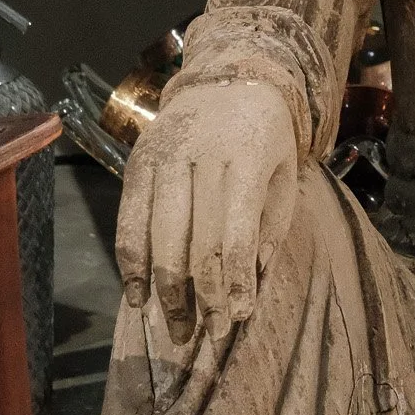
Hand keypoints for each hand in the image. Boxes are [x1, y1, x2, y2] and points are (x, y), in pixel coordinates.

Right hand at [115, 79, 297, 342]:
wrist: (229, 79)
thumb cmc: (266, 138)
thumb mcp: (285, 175)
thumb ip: (271, 228)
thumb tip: (251, 286)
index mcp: (245, 158)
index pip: (233, 234)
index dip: (232, 282)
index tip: (236, 319)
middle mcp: (199, 156)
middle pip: (193, 242)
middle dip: (199, 296)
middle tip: (203, 335)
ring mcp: (162, 157)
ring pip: (157, 237)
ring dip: (164, 290)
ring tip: (175, 326)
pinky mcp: (136, 162)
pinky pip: (128, 222)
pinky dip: (131, 263)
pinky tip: (138, 295)